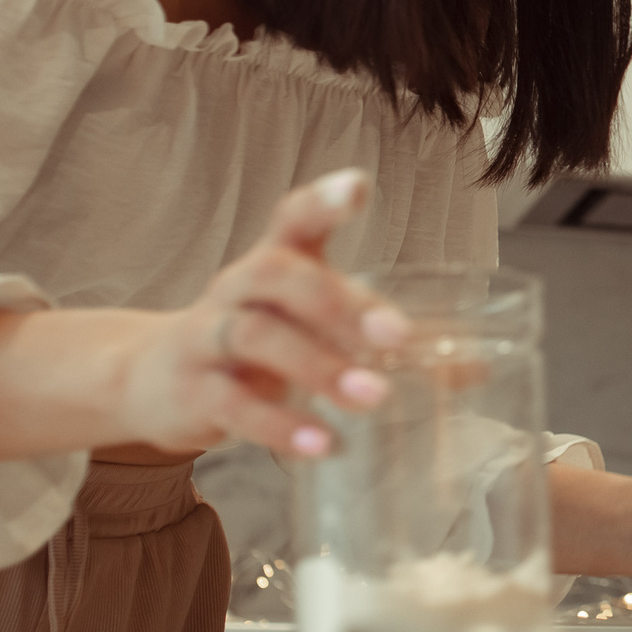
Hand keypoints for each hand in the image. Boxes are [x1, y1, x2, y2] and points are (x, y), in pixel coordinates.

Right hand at [116, 170, 406, 456]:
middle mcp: (238, 288)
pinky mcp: (192, 391)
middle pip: (278, 275)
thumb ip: (385, 341)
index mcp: (274, 260)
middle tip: (398, 335)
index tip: (357, 187)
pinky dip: (279, 427)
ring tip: (374, 397)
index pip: (293, 218)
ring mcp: (209, 337)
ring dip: (319, 368)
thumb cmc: (259, 343)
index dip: (322, 201)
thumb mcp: (311, 328)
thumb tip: (477, 370)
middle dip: (339, 302)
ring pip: (256, 338)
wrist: (154, 379)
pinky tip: (322, 444)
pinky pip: (232, 405)